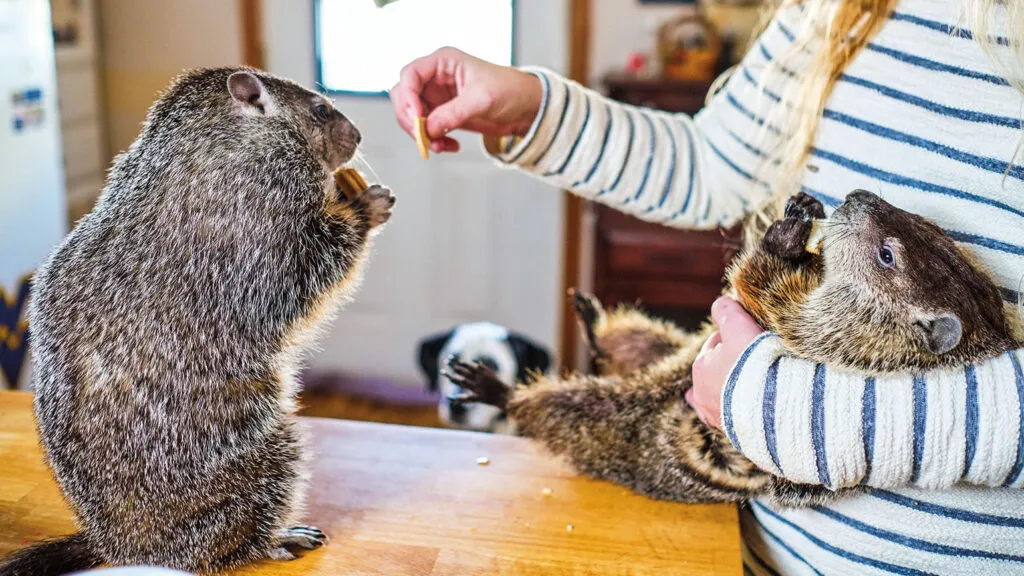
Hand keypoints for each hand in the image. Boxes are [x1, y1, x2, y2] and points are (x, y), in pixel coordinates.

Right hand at [389, 47, 543, 152]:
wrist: (525, 108)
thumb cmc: (509, 90)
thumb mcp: (481, 99)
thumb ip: (453, 113)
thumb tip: (429, 128)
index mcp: (443, 62)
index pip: (411, 74)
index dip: (408, 96)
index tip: (416, 117)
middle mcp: (436, 78)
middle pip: (405, 96)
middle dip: (410, 119)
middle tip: (423, 137)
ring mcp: (438, 97)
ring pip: (413, 117)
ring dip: (422, 134)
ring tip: (440, 145)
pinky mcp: (443, 115)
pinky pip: (427, 130)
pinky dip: (434, 141)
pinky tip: (450, 146)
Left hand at [687, 297, 764, 429]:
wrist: (776, 410)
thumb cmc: (755, 365)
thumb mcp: (738, 327)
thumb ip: (726, 310)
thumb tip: (722, 301)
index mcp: (701, 368)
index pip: (718, 342)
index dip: (737, 334)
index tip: (756, 335)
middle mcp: (702, 396)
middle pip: (721, 368)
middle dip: (736, 362)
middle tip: (761, 358)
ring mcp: (718, 417)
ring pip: (725, 395)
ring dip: (738, 388)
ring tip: (759, 384)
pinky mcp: (735, 434)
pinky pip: (735, 418)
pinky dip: (742, 410)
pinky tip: (748, 410)